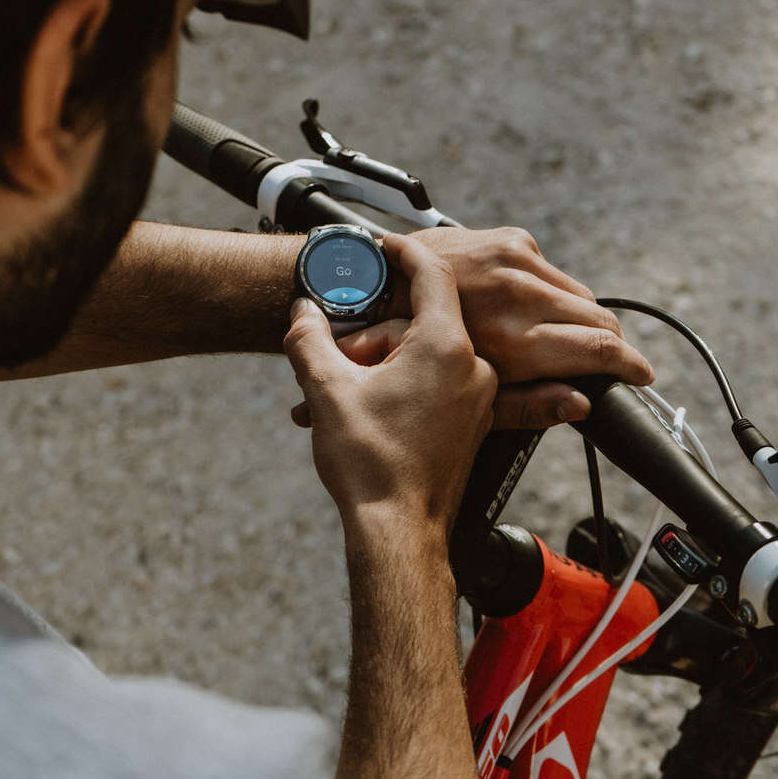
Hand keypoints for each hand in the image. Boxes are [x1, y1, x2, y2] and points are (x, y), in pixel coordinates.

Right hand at [283, 234, 496, 532]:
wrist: (397, 533)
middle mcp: (472, 369)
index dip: (404, 253)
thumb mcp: (326, 390)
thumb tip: (301, 312)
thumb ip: (309, 339)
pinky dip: (398, 386)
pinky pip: (434, 385)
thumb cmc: (371, 465)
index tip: (384, 244)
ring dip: (379, 366)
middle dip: (370, 337)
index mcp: (445, 348)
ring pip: (423, 357)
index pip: (432, 274)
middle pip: (417, 325)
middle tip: (331, 358)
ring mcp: (476, 399)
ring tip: (337, 396)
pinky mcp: (470, 425)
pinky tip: (362, 409)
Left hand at [340, 226, 652, 429]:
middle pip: (599, 318)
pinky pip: (552, 272)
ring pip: (581, 295)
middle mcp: (519, 290)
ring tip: (572, 342)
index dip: (629, 364)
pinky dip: (552, 293)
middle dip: (611, 344)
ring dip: (584, 319)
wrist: (367, 284)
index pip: (598, 345)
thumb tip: (581, 407)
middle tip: (612, 364)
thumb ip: (527, 405)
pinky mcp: (512, 240)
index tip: (642, 375)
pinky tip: (530, 310)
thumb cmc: (408, 352)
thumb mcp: (463, 393)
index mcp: (511, 334)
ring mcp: (517, 258)